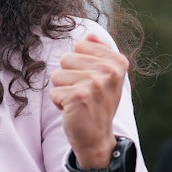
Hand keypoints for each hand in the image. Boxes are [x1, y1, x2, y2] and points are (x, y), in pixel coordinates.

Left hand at [49, 33, 128, 168]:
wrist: (98, 137)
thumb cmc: (97, 103)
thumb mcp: (105, 76)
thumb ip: (99, 53)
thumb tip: (90, 35)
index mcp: (117, 62)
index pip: (80, 45)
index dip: (79, 64)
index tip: (91, 80)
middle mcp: (109, 71)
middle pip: (66, 58)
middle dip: (68, 77)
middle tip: (83, 94)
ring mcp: (95, 84)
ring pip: (56, 75)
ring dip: (63, 90)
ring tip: (78, 101)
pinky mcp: (79, 97)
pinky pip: (53, 91)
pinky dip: (59, 103)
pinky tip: (73, 110)